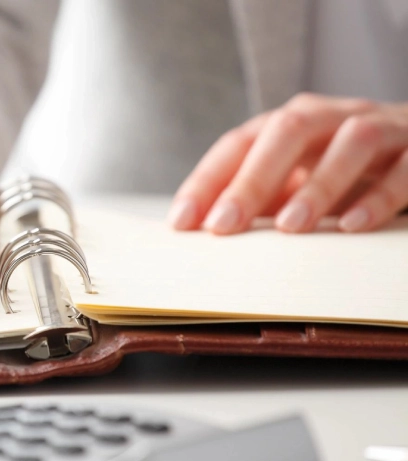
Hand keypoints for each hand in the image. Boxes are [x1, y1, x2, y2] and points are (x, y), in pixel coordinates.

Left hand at [169, 93, 407, 233]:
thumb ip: (260, 202)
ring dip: (318, 184)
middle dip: (252, 179)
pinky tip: (353, 225)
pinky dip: (379, 196)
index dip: (207, 180)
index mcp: (290, 125)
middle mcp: (332, 118)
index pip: (239, 143)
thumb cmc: (348, 173)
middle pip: (287, 132)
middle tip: (225, 224)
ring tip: (291, 226)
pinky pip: (404, 167)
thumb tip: (204, 234)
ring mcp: (381, 129)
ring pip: (351, 142)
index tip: (183, 222)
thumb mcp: (296, 184)